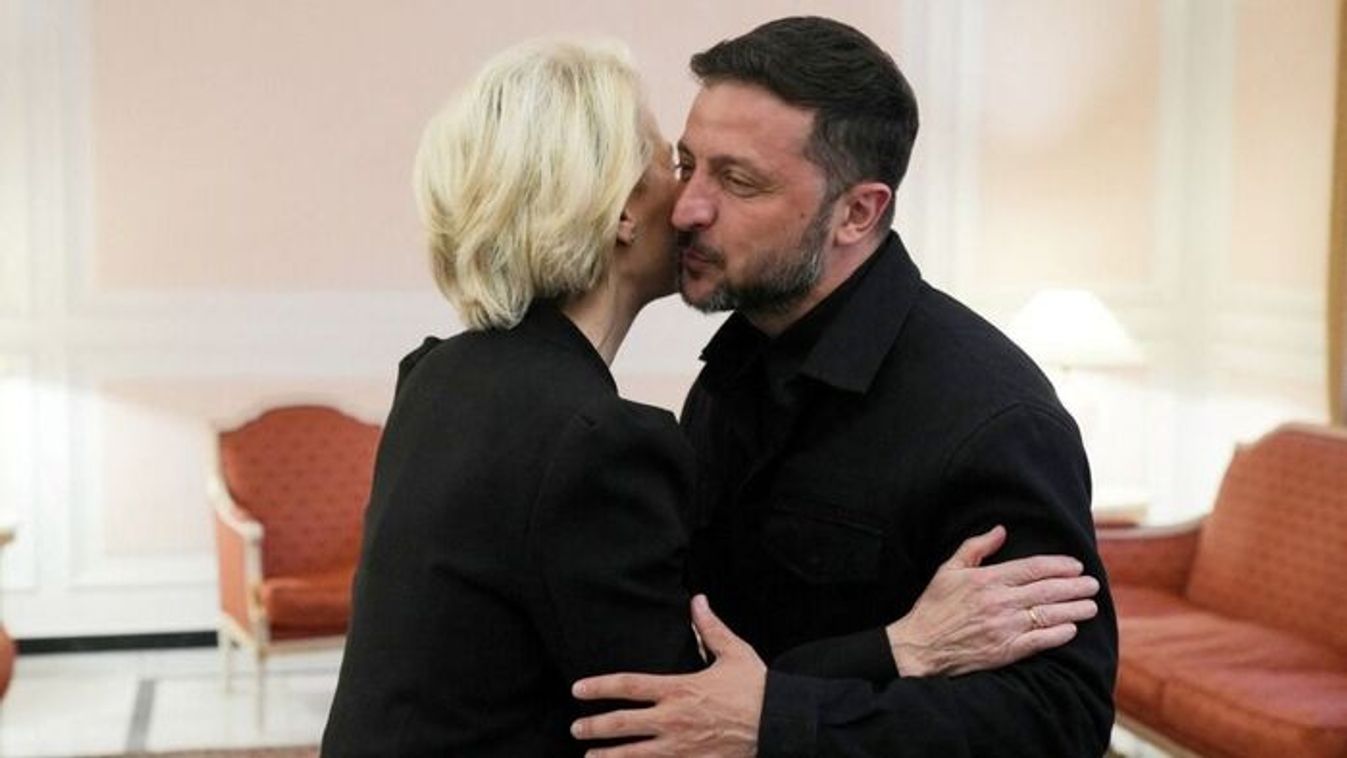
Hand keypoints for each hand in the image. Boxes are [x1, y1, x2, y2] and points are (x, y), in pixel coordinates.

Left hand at [570, 595, 763, 756]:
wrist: (781, 724)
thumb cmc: (758, 688)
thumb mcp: (734, 652)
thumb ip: (710, 628)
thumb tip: (698, 600)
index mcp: (679, 689)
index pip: (628, 685)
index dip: (599, 686)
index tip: (578, 690)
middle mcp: (674, 719)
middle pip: (622, 724)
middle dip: (594, 727)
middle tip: (576, 729)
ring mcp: (681, 748)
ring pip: (634, 755)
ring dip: (607, 757)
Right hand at [887, 525, 1099, 676]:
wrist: (920, 647)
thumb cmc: (934, 607)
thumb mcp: (948, 570)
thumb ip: (976, 547)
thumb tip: (1000, 530)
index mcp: (987, 580)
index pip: (1032, 568)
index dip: (1058, 566)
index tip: (1076, 565)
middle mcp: (999, 602)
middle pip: (1047, 590)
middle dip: (1074, 586)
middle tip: (1093, 584)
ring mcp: (1004, 627)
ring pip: (1048, 615)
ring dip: (1074, 609)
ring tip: (1091, 606)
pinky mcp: (1005, 650)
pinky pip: (1040, 641)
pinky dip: (1058, 634)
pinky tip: (1071, 629)